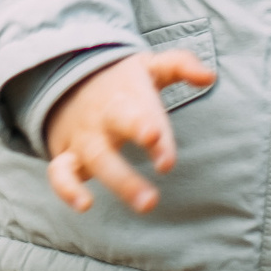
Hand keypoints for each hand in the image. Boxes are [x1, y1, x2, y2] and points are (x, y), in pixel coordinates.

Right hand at [43, 49, 216, 214]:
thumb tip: (210, 75)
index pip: (143, 113)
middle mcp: (104, 116)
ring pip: (97, 159)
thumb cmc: (122, 81)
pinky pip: (59, 172)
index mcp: (127, 96)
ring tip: (146, 204)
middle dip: (136, 149)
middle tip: (163, 175)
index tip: (167, 162)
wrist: (67, 77)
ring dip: (120, 182)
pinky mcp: (65, 155)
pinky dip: (66, 188)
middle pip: (118, 128)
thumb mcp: (149, 66)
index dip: (157, 138)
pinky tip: (85, 205)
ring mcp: (84, 137)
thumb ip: (181, 65)